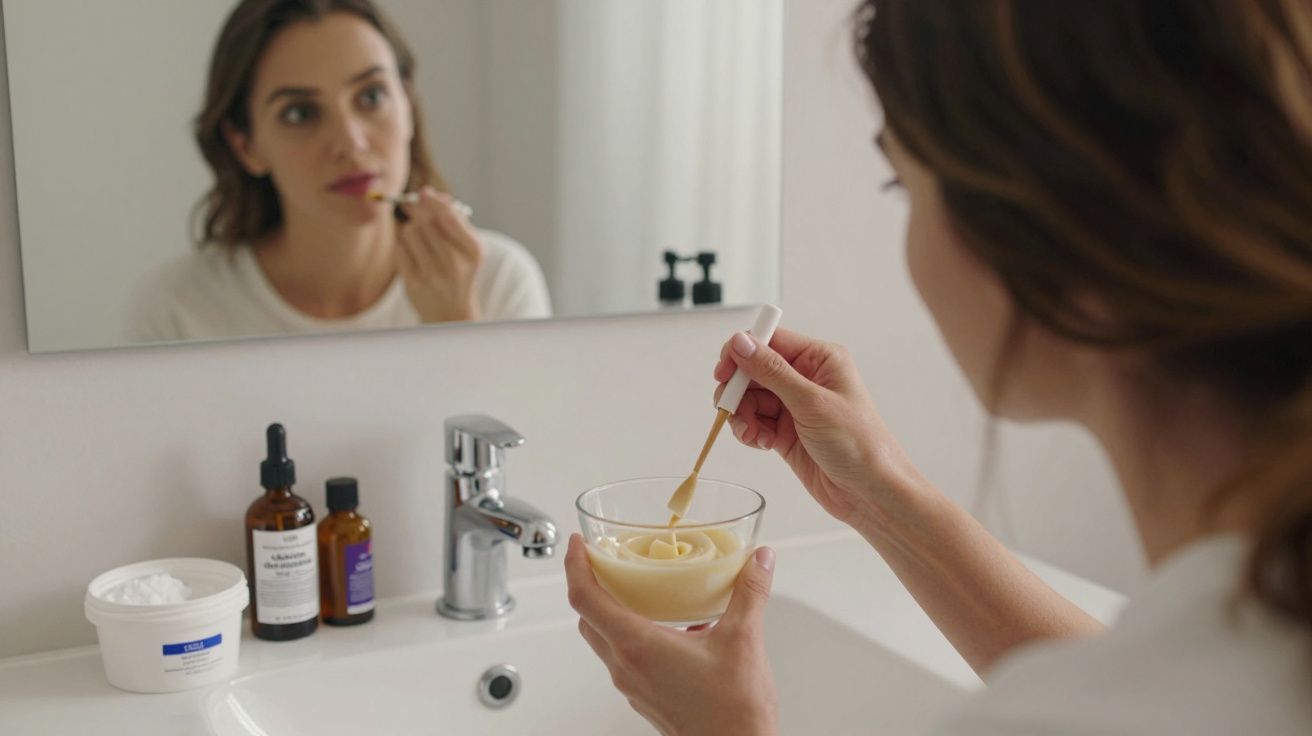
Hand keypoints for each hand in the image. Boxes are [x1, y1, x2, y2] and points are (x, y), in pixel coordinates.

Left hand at [396, 187, 482, 322]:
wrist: (452, 312)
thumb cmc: (460, 271)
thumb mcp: (467, 246)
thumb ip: (454, 219)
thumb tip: (429, 193)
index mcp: (473, 251)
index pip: (447, 216)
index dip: (432, 200)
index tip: (424, 193)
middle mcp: (454, 264)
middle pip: (426, 221)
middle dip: (417, 209)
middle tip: (411, 204)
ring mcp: (433, 275)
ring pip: (410, 232)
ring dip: (410, 228)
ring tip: (418, 237)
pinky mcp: (414, 284)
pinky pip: (400, 249)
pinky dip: (403, 244)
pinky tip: (412, 251)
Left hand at [565, 534, 778, 735]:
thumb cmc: (733, 712)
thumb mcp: (744, 639)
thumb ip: (751, 592)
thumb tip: (760, 560)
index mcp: (639, 646)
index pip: (586, 599)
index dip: (576, 566)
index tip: (579, 544)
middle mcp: (627, 667)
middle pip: (588, 618)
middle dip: (589, 584)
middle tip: (604, 560)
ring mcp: (633, 685)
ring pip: (603, 640)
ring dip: (608, 610)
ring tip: (633, 587)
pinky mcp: (645, 697)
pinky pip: (623, 658)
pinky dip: (629, 633)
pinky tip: (664, 625)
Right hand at [713, 328, 928, 530]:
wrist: (871, 493)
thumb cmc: (858, 444)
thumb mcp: (812, 402)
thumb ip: (772, 371)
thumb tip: (740, 342)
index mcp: (819, 359)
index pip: (769, 341)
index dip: (741, 353)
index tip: (723, 373)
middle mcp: (805, 378)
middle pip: (753, 370)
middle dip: (738, 390)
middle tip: (729, 408)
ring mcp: (794, 406)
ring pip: (749, 399)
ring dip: (741, 415)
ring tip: (750, 434)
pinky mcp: (785, 432)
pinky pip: (754, 422)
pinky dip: (749, 432)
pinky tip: (761, 443)